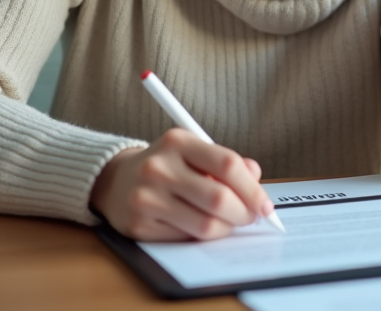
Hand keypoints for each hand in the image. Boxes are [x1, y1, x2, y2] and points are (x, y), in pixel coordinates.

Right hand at [88, 128, 273, 240]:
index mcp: (178, 141)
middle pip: (219, 198)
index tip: (265, 205)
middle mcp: (159, 167)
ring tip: (228, 223)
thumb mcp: (194, 153)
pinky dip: (202, 237)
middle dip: (244, 214)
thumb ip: (227, 163)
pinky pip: (186, 238)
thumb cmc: (167, 167)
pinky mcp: (139, 224)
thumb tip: (256, 179)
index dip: (253, 189)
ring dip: (226, 228)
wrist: (116, 181)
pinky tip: (200, 226)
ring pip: (205, 224)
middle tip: (250, 218)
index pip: (227, 164)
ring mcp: (146, 196)